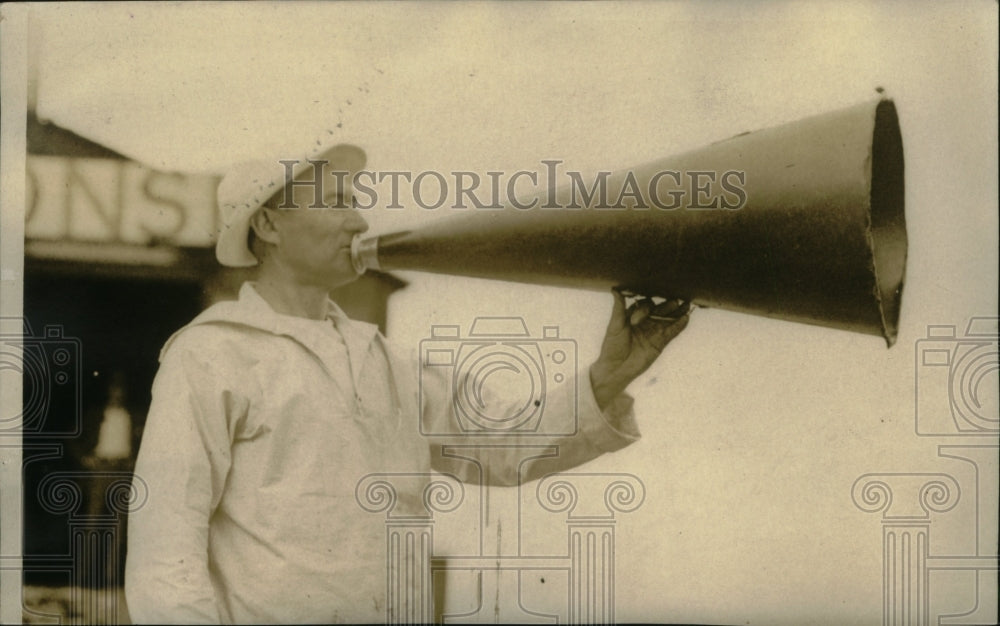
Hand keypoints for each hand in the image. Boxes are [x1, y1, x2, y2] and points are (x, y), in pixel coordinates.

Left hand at [589, 288, 691, 409]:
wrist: (616, 368)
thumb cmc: (612, 345)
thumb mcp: (615, 325)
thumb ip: (619, 307)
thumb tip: (615, 289)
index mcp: (635, 315)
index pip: (646, 305)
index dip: (644, 309)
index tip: (636, 321)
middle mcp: (646, 321)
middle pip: (661, 309)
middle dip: (667, 305)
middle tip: (674, 301)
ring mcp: (654, 331)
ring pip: (669, 319)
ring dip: (678, 312)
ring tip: (687, 304)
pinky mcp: (661, 342)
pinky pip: (672, 332)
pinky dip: (679, 325)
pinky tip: (686, 318)